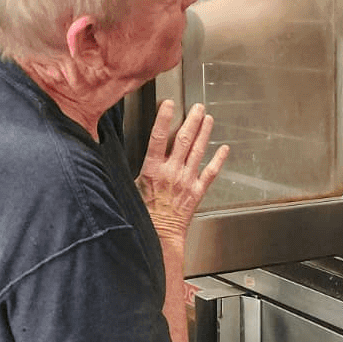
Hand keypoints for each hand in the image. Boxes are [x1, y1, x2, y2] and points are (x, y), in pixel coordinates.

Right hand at [135, 100, 228, 243]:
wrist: (159, 236)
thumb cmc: (143, 215)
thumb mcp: (130, 189)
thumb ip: (133, 171)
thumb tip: (118, 158)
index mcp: (153, 170)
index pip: (157, 138)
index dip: (164, 119)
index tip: (169, 104)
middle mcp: (172, 172)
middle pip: (183, 140)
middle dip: (192, 121)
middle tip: (198, 107)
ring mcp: (187, 181)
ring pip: (198, 151)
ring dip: (204, 133)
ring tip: (209, 119)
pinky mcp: (197, 191)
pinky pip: (211, 172)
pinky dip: (218, 159)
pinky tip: (223, 148)